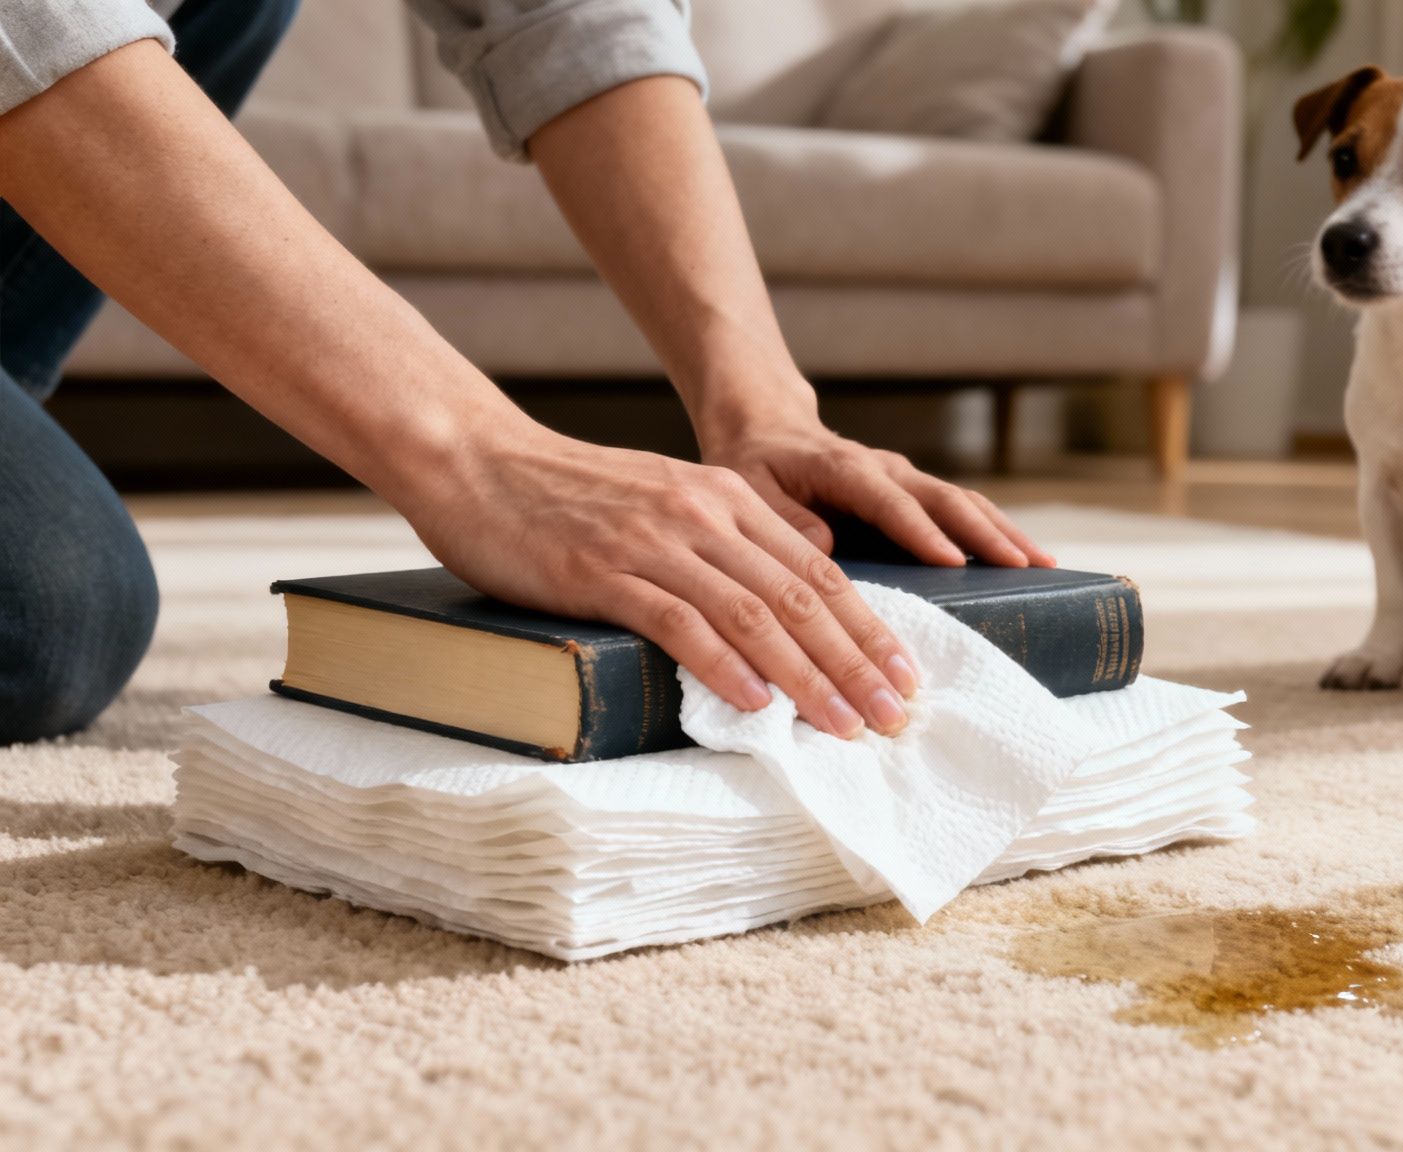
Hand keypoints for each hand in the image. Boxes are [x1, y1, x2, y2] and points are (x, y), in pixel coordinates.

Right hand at [394, 425, 920, 738]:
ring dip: (805, 677)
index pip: (819, 573)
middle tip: (895, 716)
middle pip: (800, 598)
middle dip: (856, 663)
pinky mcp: (600, 573)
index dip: (869, 629)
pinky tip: (754, 704)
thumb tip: (779, 603)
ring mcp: (653, 544)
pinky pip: (677, 622)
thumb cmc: (568, 494)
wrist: (476, 460)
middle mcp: (703, 517)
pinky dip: (723, 666)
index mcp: (727, 500)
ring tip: (842, 725)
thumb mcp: (665, 500)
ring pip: (752, 616)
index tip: (906, 678)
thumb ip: (723, 542)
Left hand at [700, 417, 1055, 569]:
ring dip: (1005, 532)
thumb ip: (784, 517)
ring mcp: (907, 479)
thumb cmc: (756, 464)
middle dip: (988, 533)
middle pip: (947, 499)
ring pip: (965, 502)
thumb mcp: (751, 488)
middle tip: (1027, 567)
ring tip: (1045, 567)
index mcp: (846, 468)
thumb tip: (824, 549)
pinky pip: (963, 510)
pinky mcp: (916, 493)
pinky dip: (996, 532)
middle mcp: (886, 469)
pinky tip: (1025, 561)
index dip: (922, 532)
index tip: (953, 563)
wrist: (769, 430)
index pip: (892, 503)